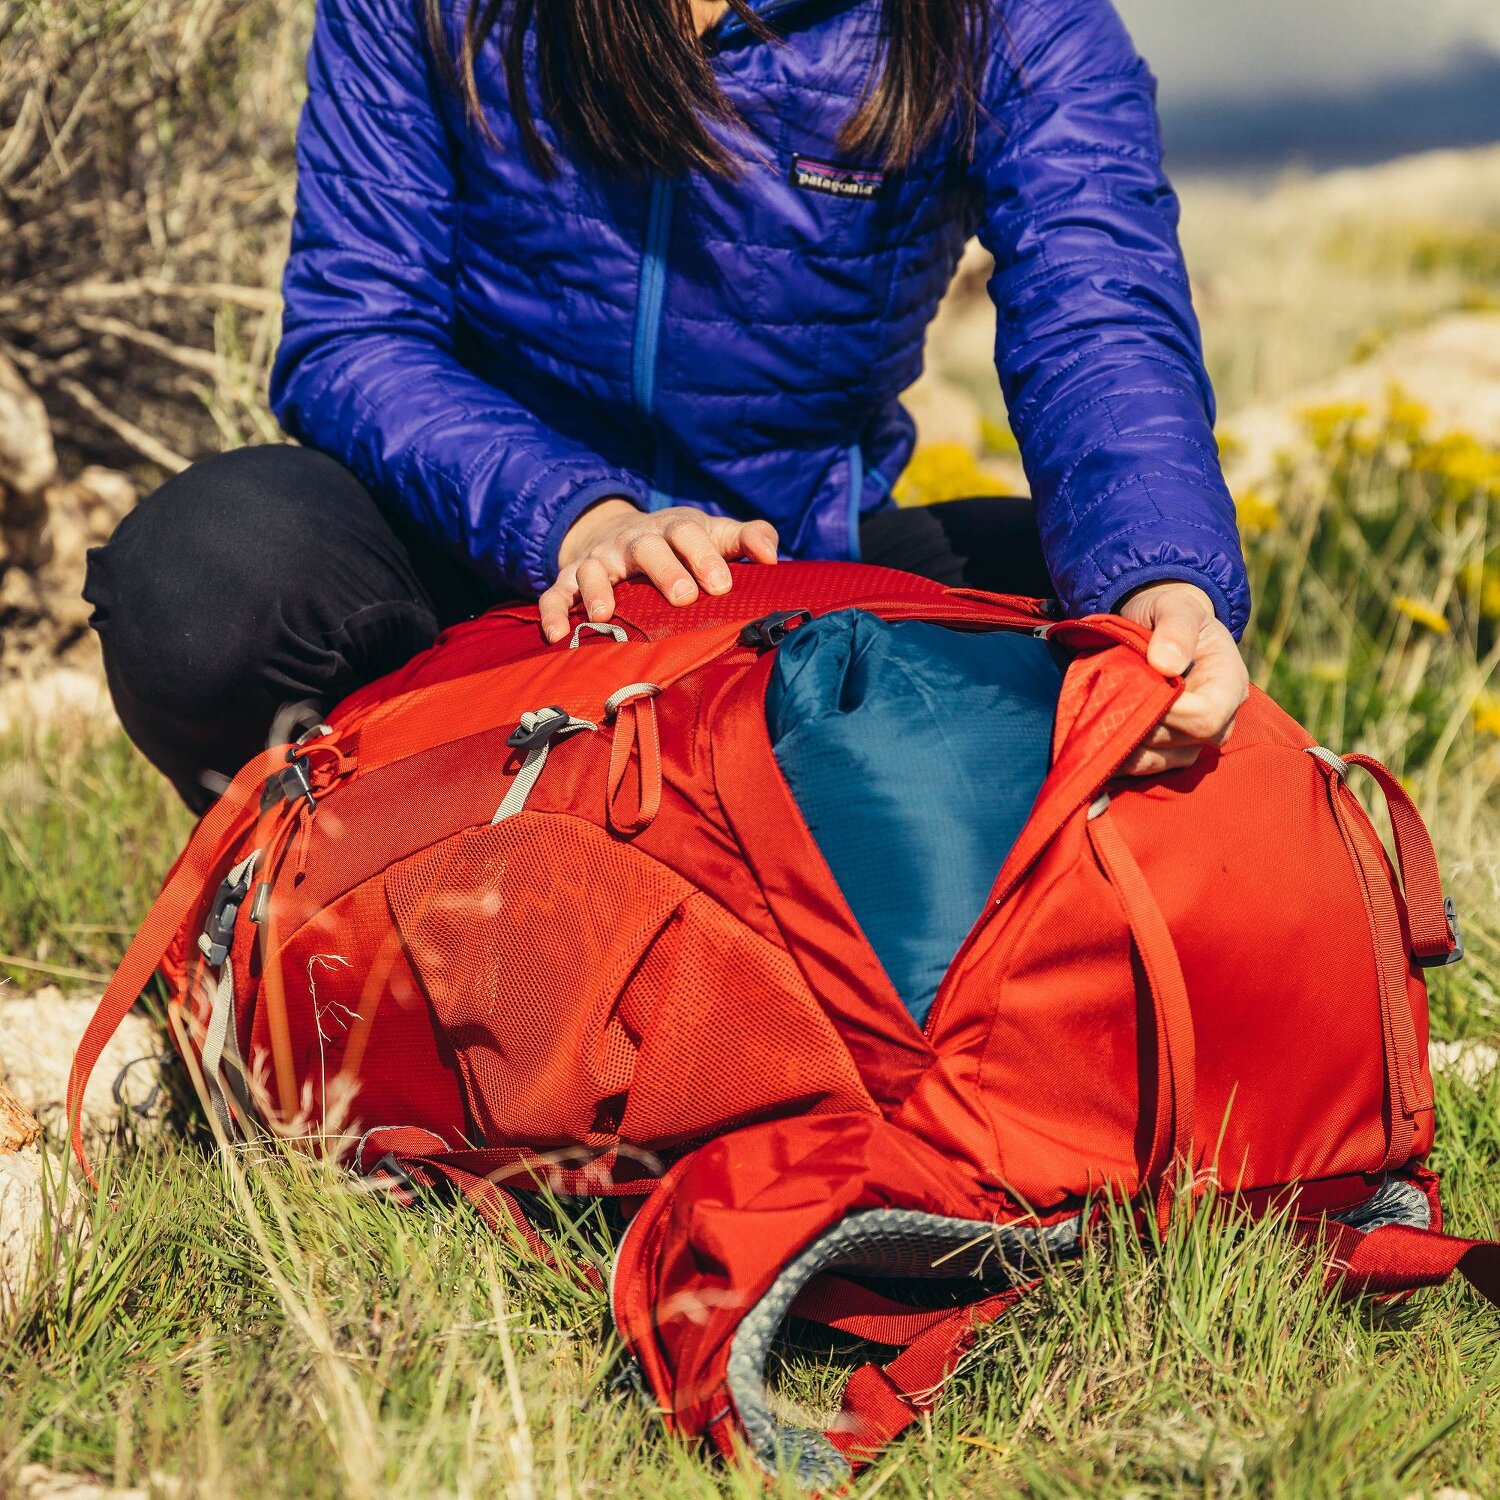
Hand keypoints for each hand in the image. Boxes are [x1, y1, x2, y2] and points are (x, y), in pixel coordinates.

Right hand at [540, 499, 778, 643]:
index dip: (704, 556)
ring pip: (595, 569)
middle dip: (664, 570)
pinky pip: (555, 594)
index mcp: (672, 530)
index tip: (722, 585)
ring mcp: (600, 560)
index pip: (689, 534)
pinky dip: (553, 612)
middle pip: (647, 549)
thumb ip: (747, 537)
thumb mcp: (713, 534)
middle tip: (684, 597)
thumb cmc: (679, 542)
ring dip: (598, 589)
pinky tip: (558, 635)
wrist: (619, 532)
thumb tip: (773, 556)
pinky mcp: (570, 579)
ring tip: (603, 614)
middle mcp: (634, 542)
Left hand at [1116, 581, 1247, 775]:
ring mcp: (1193, 738)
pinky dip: (1119, 757)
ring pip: (1162, 761)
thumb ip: (1175, 628)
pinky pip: (1146, 766)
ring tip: (1099, 720)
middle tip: (1106, 704)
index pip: (1207, 717)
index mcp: (1229, 683)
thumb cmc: (1171, 613)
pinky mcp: (1168, 749)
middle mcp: (1219, 718)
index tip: (1136, 691)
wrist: (1158, 626)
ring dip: (1127, 746)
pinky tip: (1097, 739)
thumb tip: (1166, 664)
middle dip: (1142, 726)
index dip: (1170, 713)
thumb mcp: (1176, 606)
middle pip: (1183, 744)